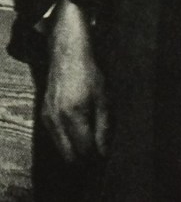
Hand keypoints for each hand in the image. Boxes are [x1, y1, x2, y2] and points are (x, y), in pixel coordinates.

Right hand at [41, 0, 108, 161]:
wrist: (67, 51)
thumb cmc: (90, 71)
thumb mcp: (105, 97)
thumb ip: (104, 127)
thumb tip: (104, 153)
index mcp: (74, 114)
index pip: (84, 152)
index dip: (96, 160)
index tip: (105, 158)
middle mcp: (57, 120)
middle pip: (70, 157)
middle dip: (85, 160)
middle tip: (99, 153)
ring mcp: (48, 118)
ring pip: (62, 150)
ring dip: (76, 152)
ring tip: (91, 142)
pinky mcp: (43, 115)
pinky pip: (56, 139)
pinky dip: (68, 142)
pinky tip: (79, 133)